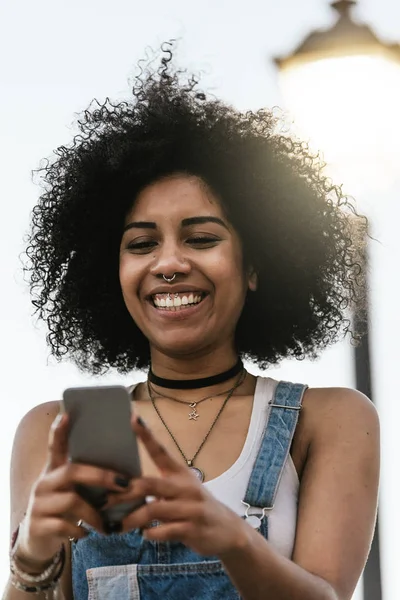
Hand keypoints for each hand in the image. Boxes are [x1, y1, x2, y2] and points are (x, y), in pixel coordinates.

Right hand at [16, 413, 135, 564]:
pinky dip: (80, 530)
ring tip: (107, 525)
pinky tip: (88, 534)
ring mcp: (39, 504)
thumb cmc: (65, 509)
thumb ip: (88, 480)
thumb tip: (125, 474)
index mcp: (54, 470)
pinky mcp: (38, 525)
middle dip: (102, 476)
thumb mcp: (73, 491)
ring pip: (72, 501)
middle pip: (72, 471)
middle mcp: (44, 483)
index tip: (67, 414)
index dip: (60, 431)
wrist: (39, 541)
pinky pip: (64, 525)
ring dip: (95, 513)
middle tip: (125, 484)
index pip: (55, 446)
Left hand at [104, 415, 249, 557]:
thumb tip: (125, 486)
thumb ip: (159, 487)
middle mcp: (186, 487)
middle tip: (104, 501)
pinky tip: (145, 534)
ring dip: (132, 519)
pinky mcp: (193, 529)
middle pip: (150, 484)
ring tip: (118, 526)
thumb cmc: (196, 507)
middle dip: (125, 492)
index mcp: (180, 473)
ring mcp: (191, 508)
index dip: (146, 436)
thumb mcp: (182, 490)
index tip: (133, 419)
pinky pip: (165, 531)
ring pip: (154, 510)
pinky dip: (151, 534)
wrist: (228, 530)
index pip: (161, 451)